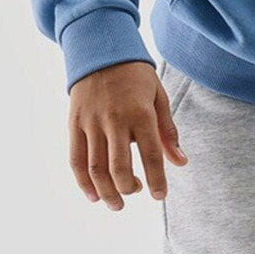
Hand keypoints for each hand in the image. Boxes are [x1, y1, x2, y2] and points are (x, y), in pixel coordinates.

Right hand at [68, 60, 187, 206]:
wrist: (100, 50)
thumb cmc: (135, 77)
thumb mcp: (158, 98)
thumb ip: (168, 132)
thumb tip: (180, 162)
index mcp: (140, 113)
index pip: (150, 154)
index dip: (156, 179)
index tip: (159, 195)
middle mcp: (114, 119)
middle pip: (119, 167)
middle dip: (128, 189)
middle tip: (135, 192)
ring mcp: (91, 122)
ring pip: (95, 168)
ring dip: (106, 191)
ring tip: (116, 203)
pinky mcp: (74, 124)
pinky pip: (75, 159)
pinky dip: (82, 182)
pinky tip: (93, 195)